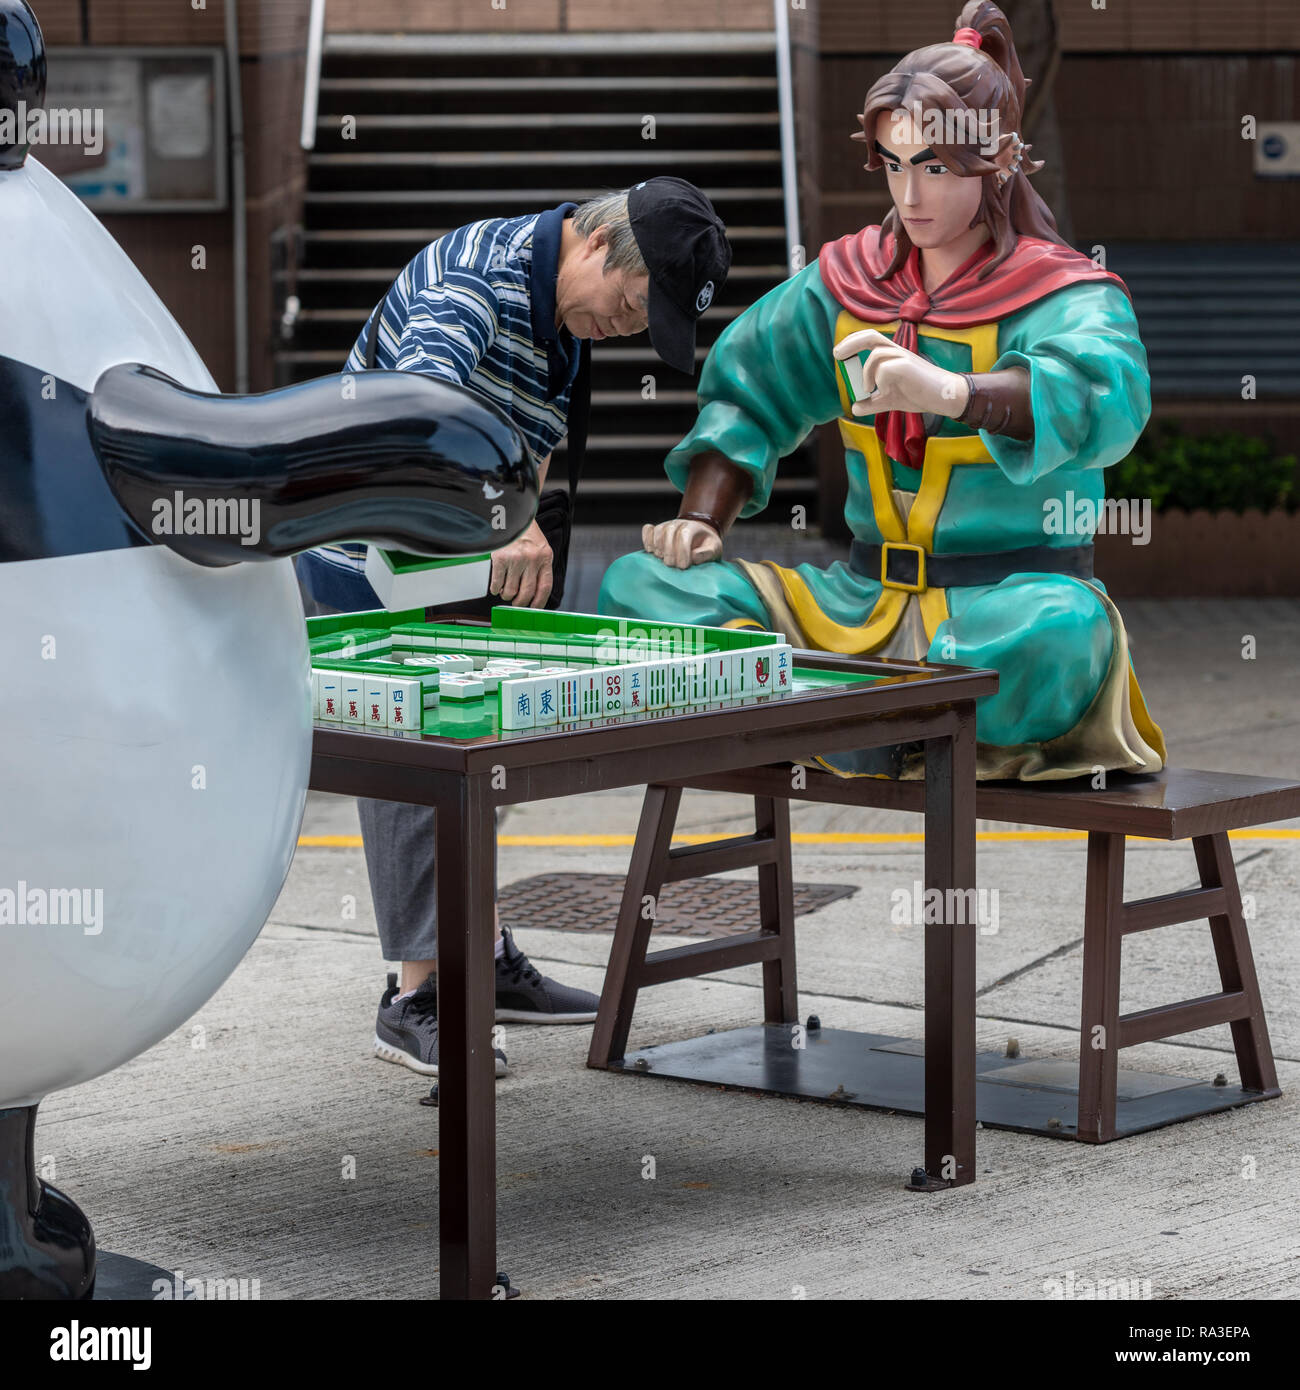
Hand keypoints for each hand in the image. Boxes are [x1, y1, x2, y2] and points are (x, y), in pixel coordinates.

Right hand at [489, 520, 552, 607]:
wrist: (511, 514)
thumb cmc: (525, 533)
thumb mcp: (540, 548)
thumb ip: (540, 568)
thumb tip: (533, 595)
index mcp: (544, 558)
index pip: (544, 587)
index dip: (539, 602)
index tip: (533, 608)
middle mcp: (532, 559)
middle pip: (527, 593)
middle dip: (520, 603)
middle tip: (516, 603)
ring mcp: (516, 559)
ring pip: (510, 591)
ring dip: (506, 595)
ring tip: (505, 591)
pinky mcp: (500, 558)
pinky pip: (497, 583)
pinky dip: (496, 589)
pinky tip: (496, 586)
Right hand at [642, 518, 721, 569]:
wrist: (699, 536)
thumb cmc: (706, 545)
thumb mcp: (714, 549)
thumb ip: (707, 553)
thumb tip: (693, 557)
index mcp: (693, 527)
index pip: (684, 535)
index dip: (682, 551)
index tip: (684, 566)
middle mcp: (678, 524)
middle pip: (668, 533)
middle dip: (670, 552)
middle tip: (674, 566)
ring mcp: (666, 526)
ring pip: (657, 532)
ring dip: (658, 548)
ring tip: (664, 559)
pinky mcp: (656, 530)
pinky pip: (647, 530)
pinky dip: (647, 540)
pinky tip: (652, 551)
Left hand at [834, 329, 969, 419]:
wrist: (943, 397)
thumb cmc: (919, 394)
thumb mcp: (890, 400)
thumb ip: (873, 403)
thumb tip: (854, 408)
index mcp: (892, 355)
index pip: (870, 339)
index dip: (852, 342)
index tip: (839, 353)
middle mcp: (897, 351)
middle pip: (870, 336)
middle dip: (851, 343)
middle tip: (837, 355)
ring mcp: (903, 357)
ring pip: (876, 356)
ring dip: (867, 374)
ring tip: (869, 391)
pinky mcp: (908, 365)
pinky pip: (885, 369)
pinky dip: (881, 381)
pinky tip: (887, 391)